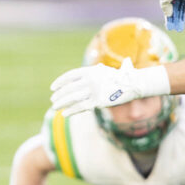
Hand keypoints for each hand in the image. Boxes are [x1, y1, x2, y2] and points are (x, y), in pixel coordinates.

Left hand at [49, 59, 168, 115]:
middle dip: (59, 95)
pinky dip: (71, 110)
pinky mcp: (99, 102)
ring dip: (62, 103)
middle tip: (52, 99)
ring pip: (73, 98)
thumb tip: (76, 79)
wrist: (132, 84)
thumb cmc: (117, 77)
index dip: (60, 82)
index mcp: (90, 70)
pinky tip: (65, 114)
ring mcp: (94, 90)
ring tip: (54, 107)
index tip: (52, 88)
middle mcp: (90, 80)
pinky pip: (81, 106)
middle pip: (69, 88)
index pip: (69, 76)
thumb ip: (89, 74)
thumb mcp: (102, 71)